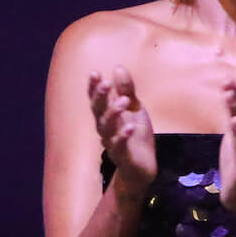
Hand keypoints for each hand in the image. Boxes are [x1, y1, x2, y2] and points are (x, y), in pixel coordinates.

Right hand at [88, 66, 155, 200]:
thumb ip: (127, 91)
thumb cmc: (136, 137)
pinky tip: (129, 127)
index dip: (93, 88)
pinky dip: (123, 137)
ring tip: (123, 101)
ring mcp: (113, 143)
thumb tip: (118, 67)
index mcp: (108, 117)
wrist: (142, 169)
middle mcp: (106, 129)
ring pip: (107, 128)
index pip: (97, 100)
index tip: (94, 73)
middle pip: (98, 112)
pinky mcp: (123, 157)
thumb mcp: (135, 110)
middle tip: (105, 83)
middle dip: (100, 97)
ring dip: (113, 113)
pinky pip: (120, 146)